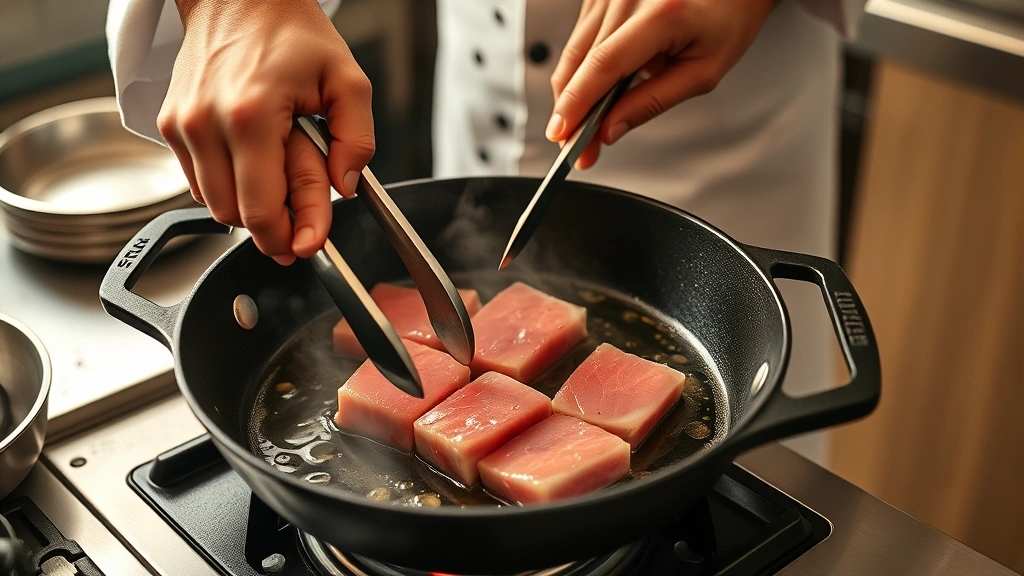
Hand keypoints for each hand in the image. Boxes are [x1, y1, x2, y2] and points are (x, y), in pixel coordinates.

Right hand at [159, 0, 374, 263]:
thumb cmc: (292, 33)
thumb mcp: (348, 80)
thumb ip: (358, 140)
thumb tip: (346, 189)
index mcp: (251, 115)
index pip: (261, 208)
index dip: (286, 237)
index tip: (307, 246)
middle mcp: (206, 123)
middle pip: (235, 216)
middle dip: (272, 227)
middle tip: (302, 220)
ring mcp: (181, 125)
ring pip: (213, 204)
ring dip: (249, 206)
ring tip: (280, 173)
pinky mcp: (168, 125)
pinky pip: (198, 182)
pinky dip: (228, 186)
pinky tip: (253, 162)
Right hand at [548, 0, 775, 168]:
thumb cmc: (727, 18)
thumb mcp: (702, 71)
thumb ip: (654, 102)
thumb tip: (610, 129)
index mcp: (662, 13)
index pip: (605, 65)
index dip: (578, 104)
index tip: (564, 135)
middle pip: (580, 61)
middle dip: (572, 110)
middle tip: (573, 146)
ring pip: (573, 51)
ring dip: (573, 92)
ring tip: (584, 122)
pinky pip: (580, 38)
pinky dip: (581, 68)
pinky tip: (596, 86)